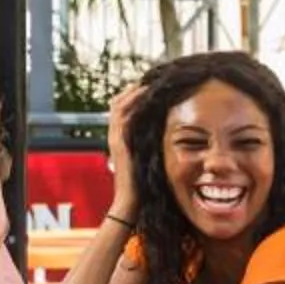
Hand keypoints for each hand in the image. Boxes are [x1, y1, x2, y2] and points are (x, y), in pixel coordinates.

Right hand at [104, 81, 148, 219]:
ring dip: (133, 92)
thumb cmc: (143, 188)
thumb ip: (153, 152)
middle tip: (148, 80)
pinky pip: (122, 116)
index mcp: (122, 141)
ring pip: (119, 106)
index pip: (123, 112)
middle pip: (118, 104)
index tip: (150, 89)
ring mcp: (115, 139)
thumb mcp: (149, 164)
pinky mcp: (119, 142)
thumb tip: (169, 143)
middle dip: (133, 90)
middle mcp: (116, 137)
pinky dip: (132, 102)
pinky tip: (144, 94)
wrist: (130, 204)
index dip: (134, 98)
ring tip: (147, 82)